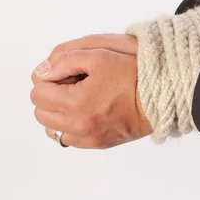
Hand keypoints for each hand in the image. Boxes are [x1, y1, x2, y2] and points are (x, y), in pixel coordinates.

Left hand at [30, 34, 151, 148]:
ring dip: (57, 111)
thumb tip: (41, 72)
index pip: (38, 92)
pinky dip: (69, 125)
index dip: (50, 77)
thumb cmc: (133, 74)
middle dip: (51, 94)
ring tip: (79, 97)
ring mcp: (88, 138)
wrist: (162, 96)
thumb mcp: (98, 55)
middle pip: (40, 111)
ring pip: (51, 127)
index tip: (69, 72)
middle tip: (73, 83)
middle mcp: (79, 126)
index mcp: (77, 103)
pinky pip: (68, 138)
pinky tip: (85, 110)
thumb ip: (64, 60)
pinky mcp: (98, 144)